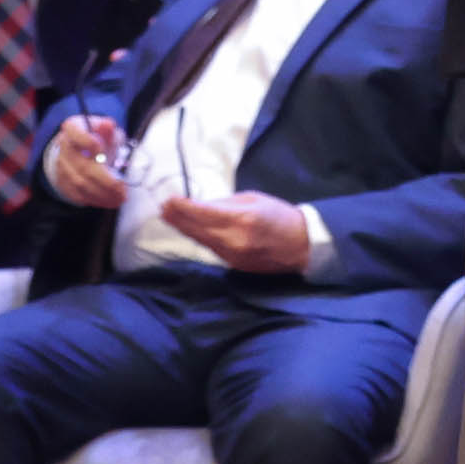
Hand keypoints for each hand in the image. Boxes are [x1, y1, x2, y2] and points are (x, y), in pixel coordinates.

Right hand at [44, 114, 130, 207]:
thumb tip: (108, 124)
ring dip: (102, 194)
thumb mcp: (106, 129)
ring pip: (80, 184)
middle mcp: (63, 148)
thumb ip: (108, 129)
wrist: (80, 148)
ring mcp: (61, 166)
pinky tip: (108, 202)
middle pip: (83, 166)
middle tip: (123, 191)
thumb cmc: (98, 137)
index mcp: (72, 128)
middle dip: (106, 181)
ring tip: (120, 199)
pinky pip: (77, 194)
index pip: (77, 135)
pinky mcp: (62, 182)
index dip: (89, 143)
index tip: (104, 153)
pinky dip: (94, 200)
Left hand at [157, 192, 317, 274]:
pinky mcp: (233, 264)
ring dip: (184, 228)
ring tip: (169, 218)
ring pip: (200, 240)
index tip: (170, 199)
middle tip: (163, 208)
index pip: (203, 212)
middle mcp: (233, 239)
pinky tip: (190, 230)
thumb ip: (226, 203)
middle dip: (178, 218)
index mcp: (242, 218)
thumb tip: (202, 205)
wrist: (301, 245)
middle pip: (196, 229)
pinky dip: (199, 238)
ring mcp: (232, 254)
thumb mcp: (255, 200)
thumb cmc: (280, 216)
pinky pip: (210, 248)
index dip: (183, 207)